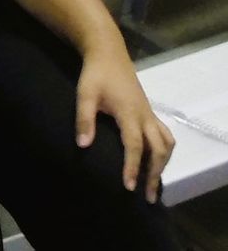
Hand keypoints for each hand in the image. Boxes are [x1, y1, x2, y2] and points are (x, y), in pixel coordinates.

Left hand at [75, 42, 175, 200]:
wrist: (109, 54)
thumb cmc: (95, 75)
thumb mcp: (84, 95)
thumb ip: (84, 120)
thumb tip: (83, 146)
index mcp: (130, 113)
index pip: (134, 146)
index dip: (132, 167)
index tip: (128, 187)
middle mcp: (145, 115)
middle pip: (159, 149)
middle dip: (154, 173)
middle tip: (146, 196)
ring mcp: (149, 113)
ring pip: (166, 142)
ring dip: (163, 163)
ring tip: (153, 183)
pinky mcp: (148, 112)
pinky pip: (164, 135)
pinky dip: (163, 151)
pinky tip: (155, 162)